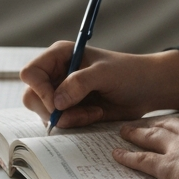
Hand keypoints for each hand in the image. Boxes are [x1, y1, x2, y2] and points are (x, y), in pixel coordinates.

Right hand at [20, 44, 178, 127]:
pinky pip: (61, 122)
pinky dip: (76, 122)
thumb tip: (56, 102)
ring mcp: (62, 92)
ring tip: (93, 112)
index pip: (31, 73)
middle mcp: (56, 73)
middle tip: (75, 113)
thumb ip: (79, 83)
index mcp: (59, 55)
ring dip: (68, 118)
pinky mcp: (71, 108)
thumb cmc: (129, 73)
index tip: (58, 103)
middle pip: (32, 96)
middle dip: (53, 110)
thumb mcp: (105, 74)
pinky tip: (95, 114)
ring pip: (45, 113)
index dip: (40, 90)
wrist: (147, 89)